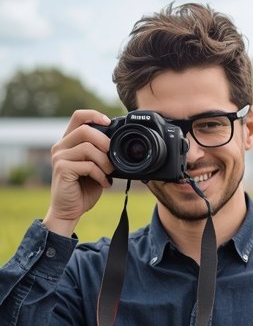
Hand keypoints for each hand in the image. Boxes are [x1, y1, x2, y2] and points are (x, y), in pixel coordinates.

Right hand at [44, 110, 114, 235]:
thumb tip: (119, 144)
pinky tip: (104, 183)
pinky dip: (101, 175)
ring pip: (88, 148)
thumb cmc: (84, 188)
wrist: (70, 210)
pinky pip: (88, 165)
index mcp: (69, 142)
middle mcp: (61, 146)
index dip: (95, 115)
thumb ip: (100, 153)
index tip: (110, 122)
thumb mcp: (96, 167)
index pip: (78, 117)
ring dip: (105, 162)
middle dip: (106, 144)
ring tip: (109, 173)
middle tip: (113, 159)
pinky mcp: (62, 169)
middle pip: (86, 130)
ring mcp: (59, 157)